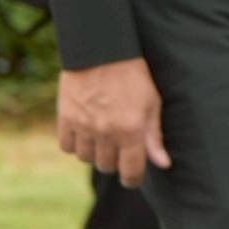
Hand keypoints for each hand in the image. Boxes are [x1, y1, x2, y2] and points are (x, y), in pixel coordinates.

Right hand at [57, 57, 171, 187]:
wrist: (102, 49)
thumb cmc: (133, 75)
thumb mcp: (152, 102)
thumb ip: (154, 136)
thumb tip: (162, 164)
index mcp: (131, 130)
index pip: (130, 171)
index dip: (133, 179)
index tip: (133, 177)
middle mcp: (106, 132)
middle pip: (107, 167)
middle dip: (115, 161)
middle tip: (119, 145)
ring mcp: (84, 126)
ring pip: (86, 158)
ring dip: (95, 152)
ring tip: (102, 135)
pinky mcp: (65, 118)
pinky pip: (67, 147)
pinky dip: (75, 143)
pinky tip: (84, 131)